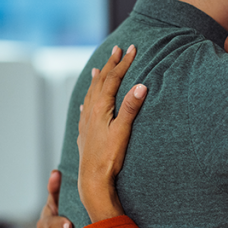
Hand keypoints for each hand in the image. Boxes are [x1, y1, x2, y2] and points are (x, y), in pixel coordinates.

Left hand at [77, 45, 147, 222]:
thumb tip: (141, 85)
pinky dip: (88, 100)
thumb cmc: (109, 156)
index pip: (113, 79)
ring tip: (98, 68)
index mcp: (101, 107)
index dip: (123, 63)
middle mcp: (91, 111)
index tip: (131, 49)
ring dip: (97, 79)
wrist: (92, 179)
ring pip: (91, 94)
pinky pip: (85, 110)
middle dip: (110, 65)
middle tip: (117, 50)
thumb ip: (131, 107)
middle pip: (100, 82)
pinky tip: (86, 103)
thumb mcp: (123, 130)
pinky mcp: (85, 133)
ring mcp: (87, 122)